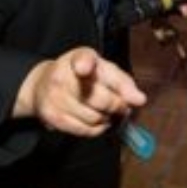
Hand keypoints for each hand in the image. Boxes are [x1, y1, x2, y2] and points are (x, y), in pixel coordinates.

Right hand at [16, 48, 146, 136]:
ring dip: (108, 119)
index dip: (84, 64)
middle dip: (118, 106)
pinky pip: (84, 130)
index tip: (85, 69)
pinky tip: (98, 121)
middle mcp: (62, 75)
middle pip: (99, 98)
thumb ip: (124, 83)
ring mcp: (54, 97)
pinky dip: (97, 129)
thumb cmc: (85, 75)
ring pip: (94, 117)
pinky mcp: (52, 116)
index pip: (82, 59)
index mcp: (80, 57)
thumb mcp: (106, 70)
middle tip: (122, 106)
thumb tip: (140, 100)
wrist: (45, 83)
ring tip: (108, 112)